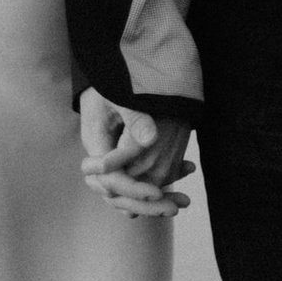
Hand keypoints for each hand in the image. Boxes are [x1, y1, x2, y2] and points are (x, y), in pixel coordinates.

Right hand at [79, 90, 194, 217]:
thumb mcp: (121, 94)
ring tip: (184, 201)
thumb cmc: (115, 79)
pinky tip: (186, 172)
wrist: (114, 73)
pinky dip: (160, 185)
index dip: (133, 188)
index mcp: (95, 141)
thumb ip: (135, 118)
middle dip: (148, 205)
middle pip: (118, 194)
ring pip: (130, 194)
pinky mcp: (126, 158)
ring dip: (157, 201)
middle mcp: (101, 156)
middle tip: (176, 207)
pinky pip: (139, 183)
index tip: (157, 192)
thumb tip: (150, 139)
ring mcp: (113, 160)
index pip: (110, 178)